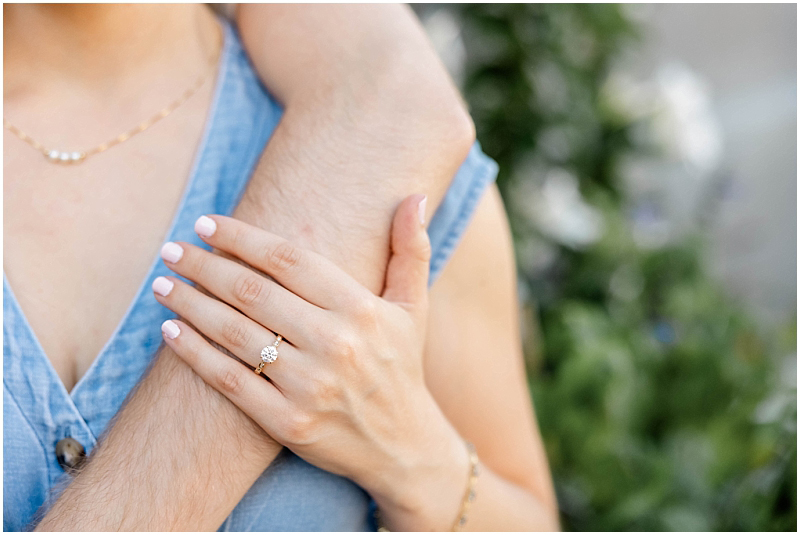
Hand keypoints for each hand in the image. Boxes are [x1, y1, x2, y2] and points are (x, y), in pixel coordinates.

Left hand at [152, 195, 468, 529]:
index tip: (207, 224)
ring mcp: (310, 386)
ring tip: (162, 284)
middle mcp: (335, 344)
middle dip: (204, 266)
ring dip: (190, 303)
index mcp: (361, 309)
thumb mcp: (414, 308)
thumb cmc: (401, 367)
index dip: (242, 237)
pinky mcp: (288, 423)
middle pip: (253, 292)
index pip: (288, 260)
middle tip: (172, 250)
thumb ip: (410, 250)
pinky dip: (195, 353)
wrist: (404, 447)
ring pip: (234, 333)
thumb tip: (414, 195)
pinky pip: (229, 380)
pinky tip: (171, 330)